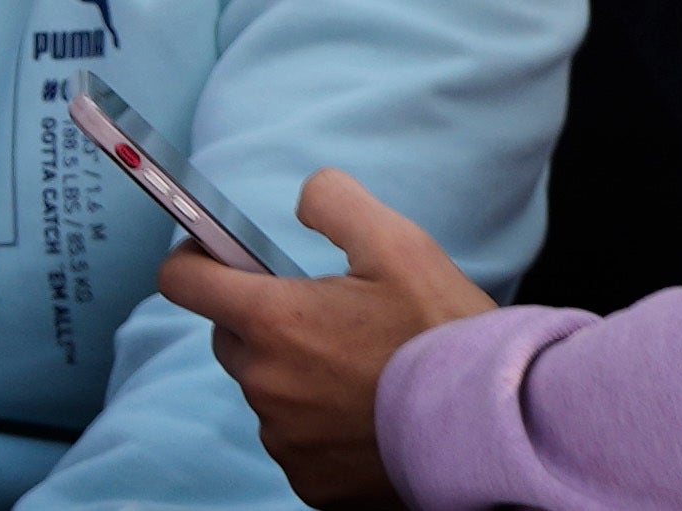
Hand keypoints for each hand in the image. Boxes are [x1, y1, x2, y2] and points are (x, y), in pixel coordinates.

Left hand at [159, 166, 489, 505]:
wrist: (499, 432)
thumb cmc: (447, 337)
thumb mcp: (399, 244)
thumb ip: (335, 203)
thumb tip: (305, 198)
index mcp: (274, 322)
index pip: (182, 282)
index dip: (195, 261)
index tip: (216, 257)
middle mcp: (267, 384)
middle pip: (230, 338)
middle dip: (263, 322)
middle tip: (326, 318)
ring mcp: (287, 440)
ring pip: (267, 392)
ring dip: (295, 376)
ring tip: (361, 371)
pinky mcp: (311, 482)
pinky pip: (295, 441)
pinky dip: (320, 426)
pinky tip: (369, 414)